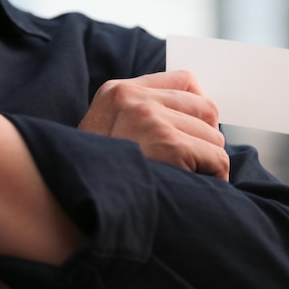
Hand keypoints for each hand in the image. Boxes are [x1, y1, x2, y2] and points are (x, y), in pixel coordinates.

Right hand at [78, 70, 228, 179]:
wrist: (71, 208)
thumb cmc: (96, 178)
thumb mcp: (107, 134)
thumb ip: (141, 117)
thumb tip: (199, 117)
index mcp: (118, 92)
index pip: (184, 80)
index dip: (198, 107)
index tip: (195, 129)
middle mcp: (134, 100)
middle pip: (206, 108)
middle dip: (206, 138)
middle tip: (192, 162)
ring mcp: (151, 121)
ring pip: (214, 137)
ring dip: (207, 162)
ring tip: (185, 179)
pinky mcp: (168, 146)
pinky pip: (217, 159)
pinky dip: (214, 178)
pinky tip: (193, 189)